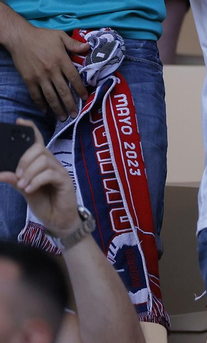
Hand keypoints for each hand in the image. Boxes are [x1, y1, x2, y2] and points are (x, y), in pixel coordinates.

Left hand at [0, 121, 77, 235]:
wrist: (58, 220)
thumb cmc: (44, 202)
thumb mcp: (25, 190)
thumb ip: (16, 181)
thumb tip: (2, 173)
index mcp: (42, 163)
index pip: (38, 142)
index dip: (31, 130)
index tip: (20, 122)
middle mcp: (52, 163)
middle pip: (39, 149)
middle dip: (24, 160)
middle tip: (18, 177)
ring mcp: (59, 171)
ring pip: (43, 160)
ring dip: (28, 173)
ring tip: (23, 186)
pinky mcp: (65, 180)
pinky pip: (49, 173)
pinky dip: (36, 181)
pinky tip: (30, 189)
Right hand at [2, 25, 87, 120]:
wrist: (20, 38)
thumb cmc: (42, 36)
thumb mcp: (60, 36)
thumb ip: (74, 44)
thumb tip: (88, 48)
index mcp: (61, 60)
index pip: (74, 78)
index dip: (80, 89)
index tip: (85, 98)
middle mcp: (51, 70)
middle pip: (63, 90)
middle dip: (70, 104)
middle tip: (75, 114)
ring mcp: (39, 76)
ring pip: (50, 95)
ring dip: (57, 108)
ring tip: (63, 117)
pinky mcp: (28, 79)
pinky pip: (35, 94)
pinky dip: (40, 103)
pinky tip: (45, 111)